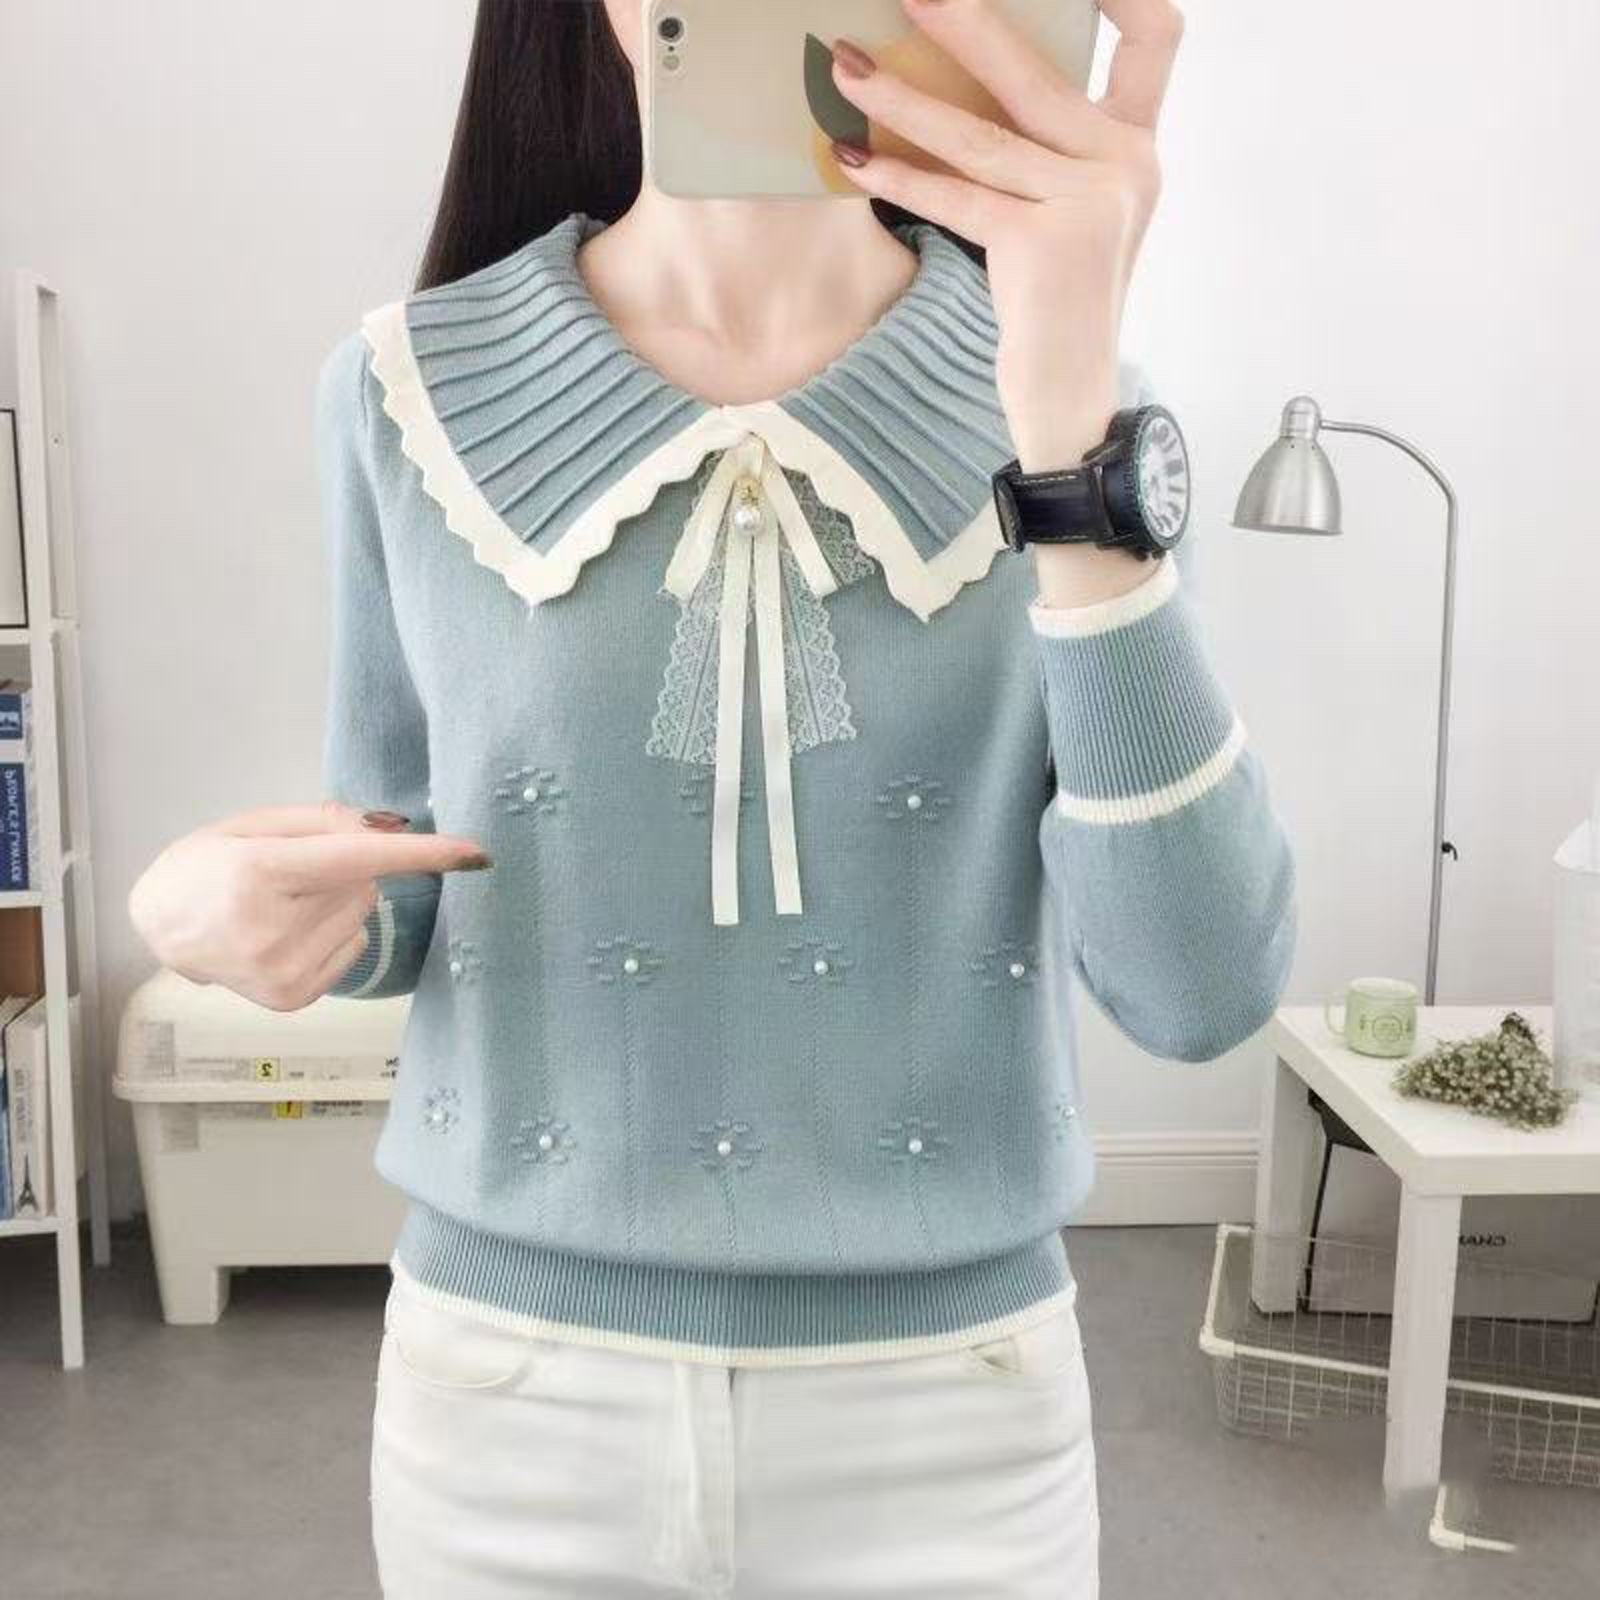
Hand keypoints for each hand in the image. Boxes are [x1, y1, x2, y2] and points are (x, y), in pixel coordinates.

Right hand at [127, 802, 491, 1010]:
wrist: (159, 927)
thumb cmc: (207, 866)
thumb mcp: (253, 826)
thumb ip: (324, 821)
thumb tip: (393, 828)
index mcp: (259, 875)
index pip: (359, 859)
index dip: (422, 854)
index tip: (474, 852)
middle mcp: (272, 931)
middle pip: (364, 884)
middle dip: (343, 870)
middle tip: (288, 874)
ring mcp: (282, 973)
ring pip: (362, 915)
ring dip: (336, 903)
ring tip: (280, 904)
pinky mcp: (292, 998)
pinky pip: (352, 948)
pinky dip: (331, 934)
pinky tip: (286, 932)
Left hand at [827, 0, 1182, 473]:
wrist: (1071, 396)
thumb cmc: (1055, 303)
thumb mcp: (1071, 211)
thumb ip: (1047, 147)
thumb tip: (958, 80)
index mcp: (1139, 146)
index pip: (1157, 39)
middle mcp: (1127, 164)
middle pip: (1037, 70)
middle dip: (964, 21)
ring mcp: (1090, 204)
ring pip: (979, 134)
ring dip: (901, 98)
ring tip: (843, 66)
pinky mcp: (1045, 246)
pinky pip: (957, 197)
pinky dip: (899, 176)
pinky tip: (852, 157)